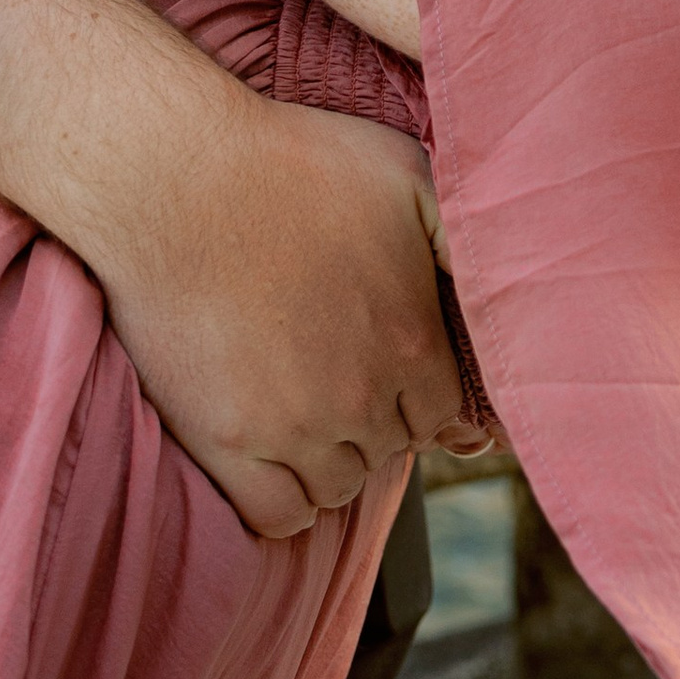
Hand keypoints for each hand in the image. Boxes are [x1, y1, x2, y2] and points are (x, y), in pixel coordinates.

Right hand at [93, 88, 478, 538]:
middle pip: (392, 450)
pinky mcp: (225, 442)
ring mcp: (291, 427)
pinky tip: (278, 462)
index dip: (423, 398)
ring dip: (334, 460)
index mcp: (412, 339)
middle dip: (378, 422)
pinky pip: (277, 517)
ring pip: (339, 488)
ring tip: (306, 409)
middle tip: (342, 378)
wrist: (177, 176)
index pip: (446, 415)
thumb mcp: (405, 172)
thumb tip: (502, 283)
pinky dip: (286, 502)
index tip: (397, 379)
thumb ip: (460, 236)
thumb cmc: (292, 161)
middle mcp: (361, 396)